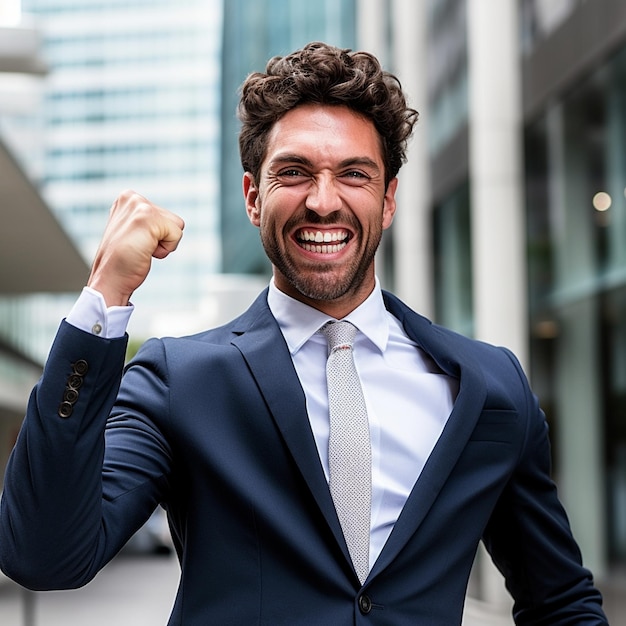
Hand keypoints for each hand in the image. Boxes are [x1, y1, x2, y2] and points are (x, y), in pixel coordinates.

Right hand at [87, 190, 184, 306]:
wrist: (109, 279)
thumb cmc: (122, 261)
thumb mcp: (132, 232)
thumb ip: (145, 220)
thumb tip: (158, 225)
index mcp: (128, 198)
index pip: (165, 216)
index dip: (157, 235)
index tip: (136, 242)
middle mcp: (132, 198)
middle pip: (173, 219)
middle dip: (162, 238)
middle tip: (139, 247)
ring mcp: (139, 206)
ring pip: (177, 226)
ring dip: (164, 244)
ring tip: (141, 249)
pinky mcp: (147, 218)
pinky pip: (177, 235)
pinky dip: (165, 249)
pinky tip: (144, 252)